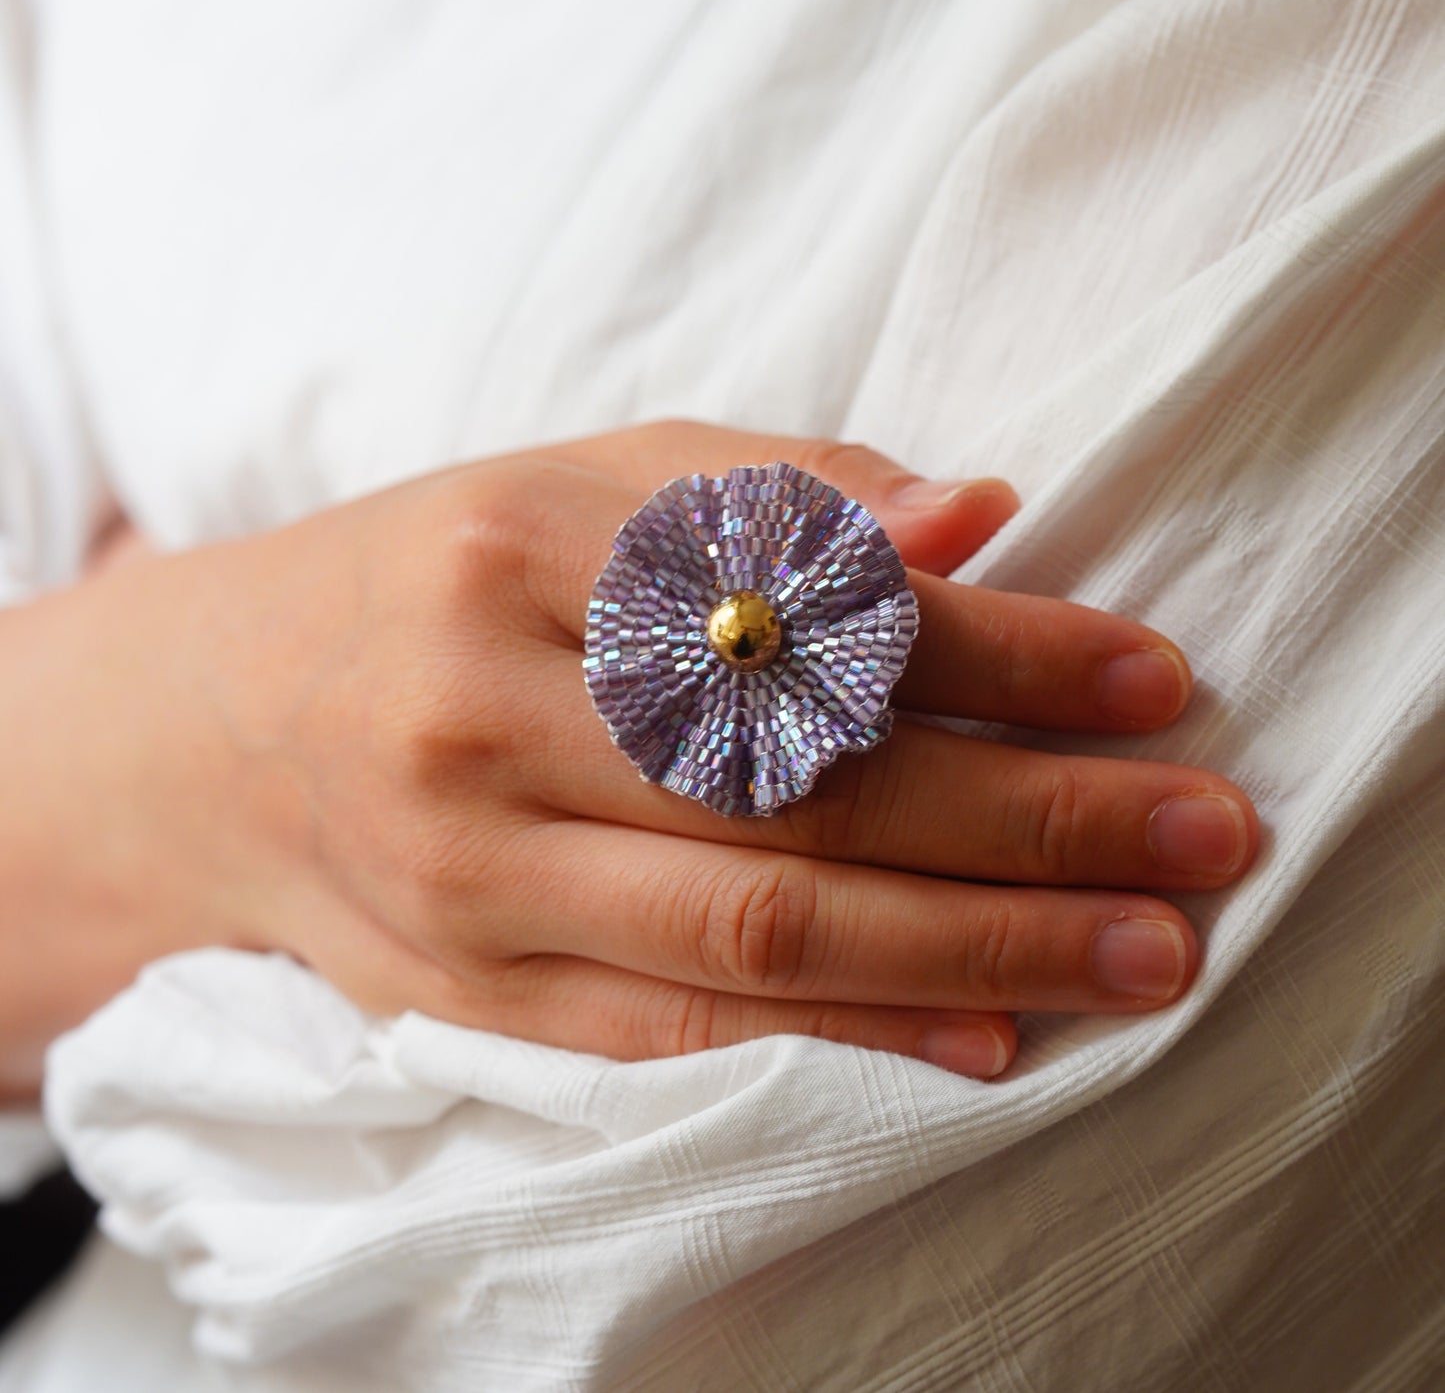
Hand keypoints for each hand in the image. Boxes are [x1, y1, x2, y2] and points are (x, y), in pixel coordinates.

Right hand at [0, 422, 1256, 1089]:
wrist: (221, 725)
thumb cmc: (432, 580)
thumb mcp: (577, 487)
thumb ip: (770, 495)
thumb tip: (980, 516)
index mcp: (521, 550)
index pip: (808, 606)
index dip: (1002, 649)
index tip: (1152, 678)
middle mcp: (484, 714)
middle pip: (803, 782)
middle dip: (1030, 815)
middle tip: (1200, 837)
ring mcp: (470, 873)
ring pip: (760, 922)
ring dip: (976, 947)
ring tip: (1138, 952)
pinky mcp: (469, 994)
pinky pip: (677, 1031)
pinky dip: (839, 1038)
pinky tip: (978, 1038)